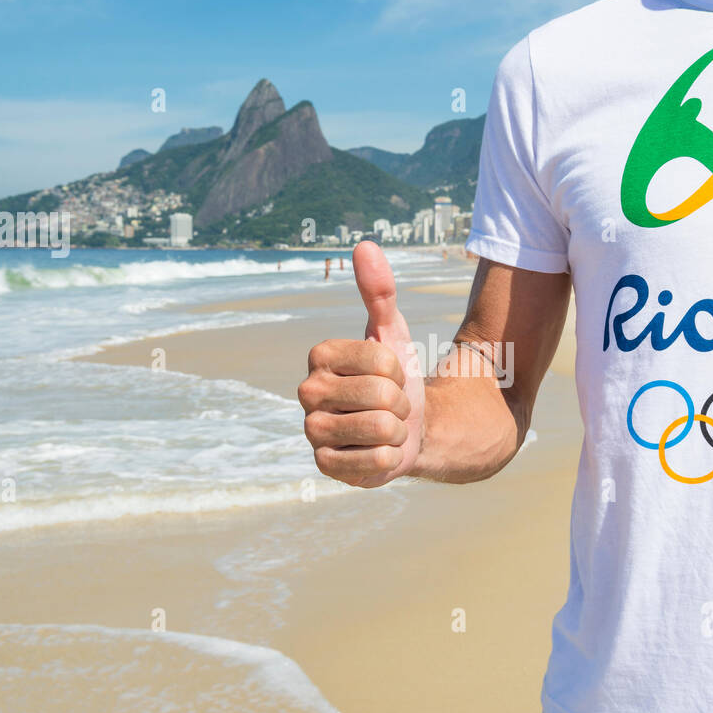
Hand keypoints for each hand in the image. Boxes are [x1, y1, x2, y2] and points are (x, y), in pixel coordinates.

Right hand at [298, 240, 424, 487]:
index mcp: (319, 355)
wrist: (406, 428)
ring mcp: (312, 432)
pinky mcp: (325, 466)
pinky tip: (374, 452)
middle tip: (388, 405)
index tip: (388, 375)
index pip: (382, 360)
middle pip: (382, 395)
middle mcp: (306, 392)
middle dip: (399, 403)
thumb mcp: (393, 332)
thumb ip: (380, 291)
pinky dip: (388, 459)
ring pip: (382, 428)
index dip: (399, 370)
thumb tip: (365, 245)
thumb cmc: (395, 377)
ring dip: (395, 430)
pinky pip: (377, 462)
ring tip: (382, 426)